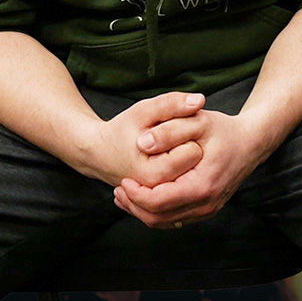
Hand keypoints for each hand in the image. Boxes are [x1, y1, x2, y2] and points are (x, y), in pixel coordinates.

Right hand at [78, 91, 206, 189]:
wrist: (102, 154)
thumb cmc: (123, 131)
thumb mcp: (143, 111)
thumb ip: (170, 104)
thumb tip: (199, 100)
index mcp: (153, 174)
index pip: (193, 152)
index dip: (186, 135)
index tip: (168, 132)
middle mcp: (159, 192)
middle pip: (196, 164)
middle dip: (188, 147)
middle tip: (168, 143)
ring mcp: (161, 199)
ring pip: (194, 174)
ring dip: (187, 160)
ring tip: (168, 152)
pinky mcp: (164, 200)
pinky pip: (188, 182)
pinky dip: (184, 170)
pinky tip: (170, 162)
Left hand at [113, 109, 267, 228]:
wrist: (251, 143)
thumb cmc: (224, 131)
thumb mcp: (198, 121)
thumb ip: (170, 130)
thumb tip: (142, 143)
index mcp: (202, 186)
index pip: (158, 202)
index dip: (135, 194)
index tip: (123, 180)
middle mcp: (206, 204)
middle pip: (157, 218)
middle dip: (133, 205)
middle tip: (118, 189)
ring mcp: (207, 210)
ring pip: (164, 222)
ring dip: (141, 211)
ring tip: (125, 194)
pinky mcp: (206, 210)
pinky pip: (174, 219)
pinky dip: (155, 211)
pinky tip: (143, 197)